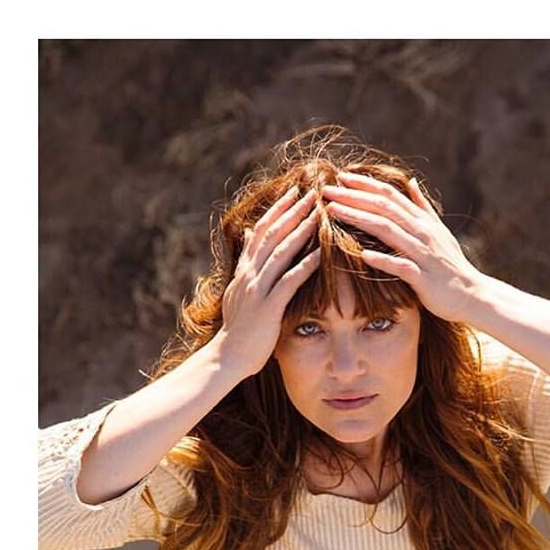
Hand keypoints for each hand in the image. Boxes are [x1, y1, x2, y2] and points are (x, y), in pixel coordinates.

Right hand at [218, 186, 320, 375]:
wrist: (228, 357)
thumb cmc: (239, 327)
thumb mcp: (240, 288)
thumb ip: (248, 261)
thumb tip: (252, 232)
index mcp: (244, 269)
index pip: (262, 231)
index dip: (278, 209)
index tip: (295, 193)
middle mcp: (249, 274)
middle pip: (272, 234)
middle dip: (292, 211)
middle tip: (312, 193)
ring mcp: (257, 290)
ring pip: (280, 252)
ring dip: (300, 230)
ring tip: (318, 213)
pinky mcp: (268, 308)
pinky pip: (289, 281)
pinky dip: (305, 265)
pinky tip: (321, 253)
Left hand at [321, 172, 484, 323]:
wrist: (471, 294)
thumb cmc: (450, 265)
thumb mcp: (438, 231)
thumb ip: (422, 206)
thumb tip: (411, 181)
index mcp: (421, 220)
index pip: (389, 195)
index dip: (364, 184)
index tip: (340, 176)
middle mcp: (422, 232)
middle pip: (383, 208)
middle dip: (353, 197)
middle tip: (325, 190)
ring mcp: (423, 254)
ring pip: (388, 231)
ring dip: (359, 219)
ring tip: (333, 212)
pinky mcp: (424, 278)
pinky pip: (401, 267)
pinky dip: (383, 260)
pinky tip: (363, 255)